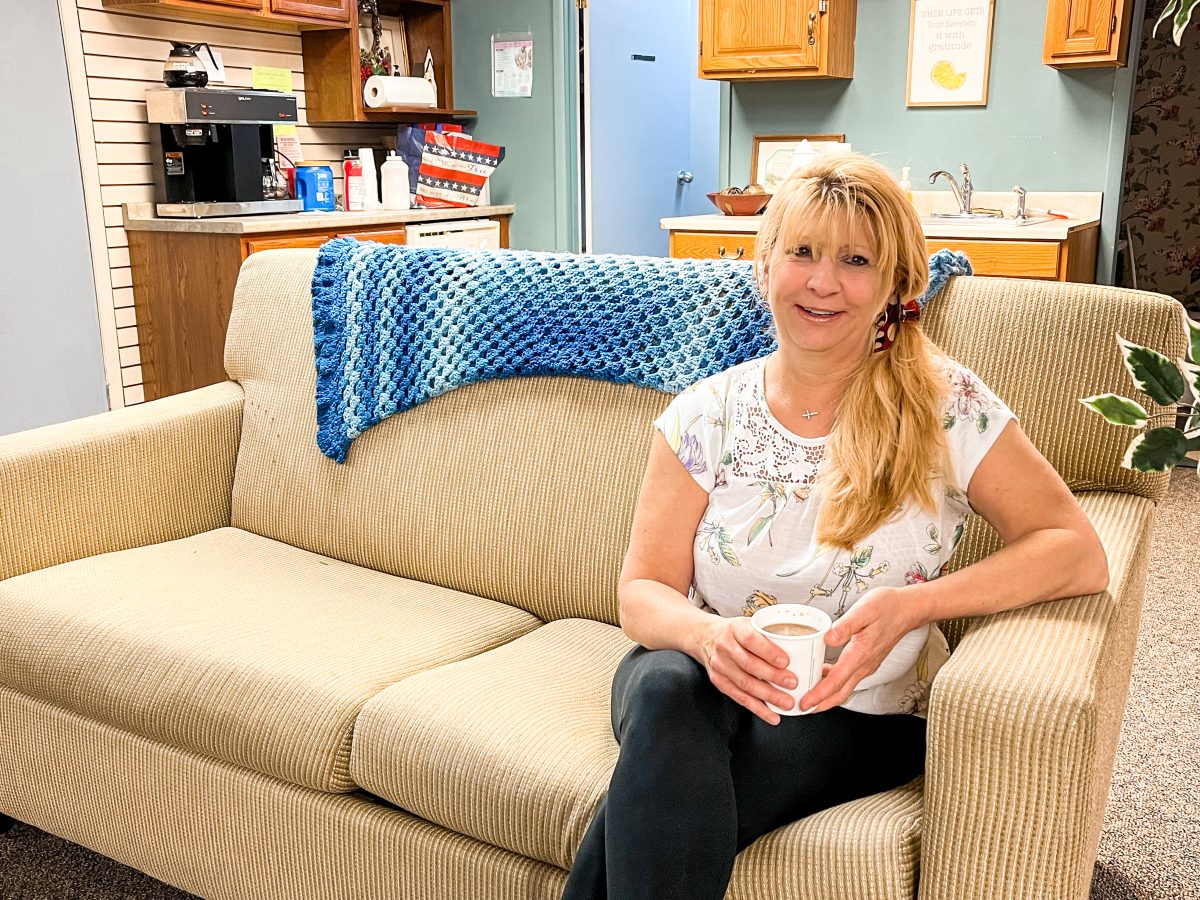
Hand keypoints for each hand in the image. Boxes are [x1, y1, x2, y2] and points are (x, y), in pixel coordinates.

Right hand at [695, 616, 797, 724]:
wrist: (704, 636)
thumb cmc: (735, 631)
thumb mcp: (748, 623)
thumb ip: (769, 633)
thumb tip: (803, 644)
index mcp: (735, 629)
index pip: (751, 639)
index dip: (768, 651)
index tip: (786, 661)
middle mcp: (725, 647)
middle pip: (749, 665)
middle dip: (773, 676)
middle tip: (793, 684)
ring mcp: (720, 666)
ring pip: (745, 684)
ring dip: (768, 696)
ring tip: (787, 702)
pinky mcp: (719, 681)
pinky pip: (739, 697)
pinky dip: (757, 709)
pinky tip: (772, 715)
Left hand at [799, 586, 926, 713]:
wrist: (908, 609)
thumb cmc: (887, 607)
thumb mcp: (864, 610)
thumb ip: (845, 626)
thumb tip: (828, 638)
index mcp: (861, 653)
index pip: (837, 680)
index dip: (819, 694)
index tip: (805, 702)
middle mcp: (865, 664)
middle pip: (841, 692)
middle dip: (821, 703)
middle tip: (802, 707)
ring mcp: (868, 664)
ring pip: (846, 687)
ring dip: (828, 696)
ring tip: (809, 696)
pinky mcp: (868, 661)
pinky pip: (850, 679)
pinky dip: (836, 684)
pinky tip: (824, 677)